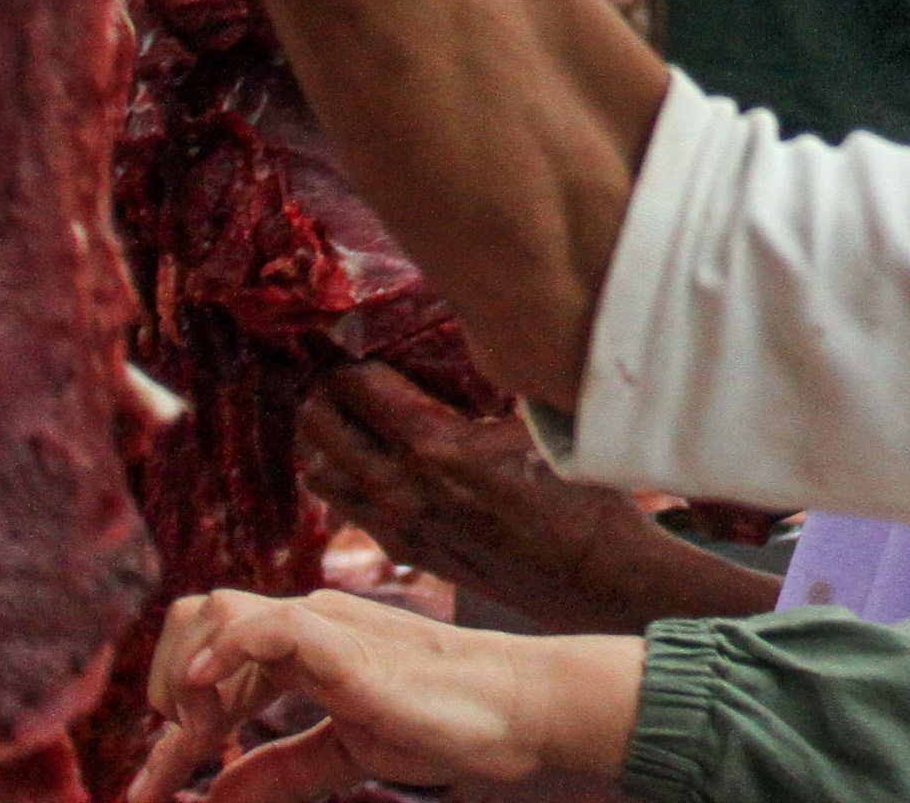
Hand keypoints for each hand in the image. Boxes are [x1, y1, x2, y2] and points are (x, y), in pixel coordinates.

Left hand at [124, 591, 639, 802]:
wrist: (516, 709)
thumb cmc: (444, 721)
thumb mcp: (344, 752)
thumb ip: (281, 768)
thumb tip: (215, 794)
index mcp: (302, 646)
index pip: (210, 661)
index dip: (169, 729)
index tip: (151, 790)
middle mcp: (304, 622)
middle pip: (195, 617)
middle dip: (166, 687)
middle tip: (186, 755)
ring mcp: (324, 625)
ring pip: (213, 611)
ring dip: (187, 678)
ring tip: (204, 738)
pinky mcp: (345, 644)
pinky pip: (265, 628)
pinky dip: (223, 657)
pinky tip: (207, 706)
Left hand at [297, 365, 773, 637]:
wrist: (591, 578)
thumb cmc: (581, 493)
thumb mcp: (542, 420)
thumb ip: (495, 381)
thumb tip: (473, 329)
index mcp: (436, 445)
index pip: (355, 384)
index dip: (356, 354)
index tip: (368, 338)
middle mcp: (402, 487)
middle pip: (318, 424)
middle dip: (329, 389)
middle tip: (351, 369)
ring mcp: (396, 525)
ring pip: (320, 471)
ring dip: (330, 437)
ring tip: (357, 413)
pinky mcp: (404, 551)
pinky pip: (346, 506)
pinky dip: (347, 476)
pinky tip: (379, 458)